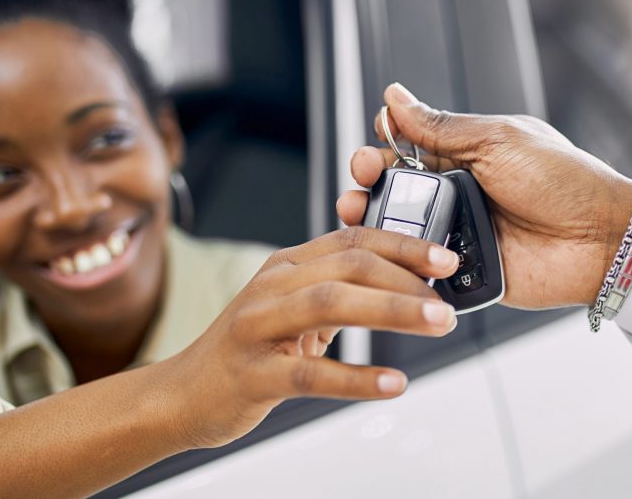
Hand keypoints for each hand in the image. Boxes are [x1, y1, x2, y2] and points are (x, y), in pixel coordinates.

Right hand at [163, 227, 460, 448]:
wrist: (182, 394)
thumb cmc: (248, 349)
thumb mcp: (290, 306)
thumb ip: (338, 288)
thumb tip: (409, 284)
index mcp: (289, 264)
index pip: (354, 239)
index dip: (405, 245)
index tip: (447, 259)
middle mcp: (274, 285)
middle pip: (349, 266)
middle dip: (408, 278)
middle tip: (449, 301)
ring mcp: (259, 326)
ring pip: (333, 305)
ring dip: (393, 311)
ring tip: (437, 324)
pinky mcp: (254, 373)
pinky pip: (312, 373)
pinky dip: (358, 379)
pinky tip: (393, 384)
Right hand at [337, 83, 631, 310]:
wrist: (601, 238)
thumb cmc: (561, 180)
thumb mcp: (497, 141)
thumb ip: (440, 127)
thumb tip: (393, 96)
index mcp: (463, 157)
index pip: (405, 151)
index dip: (380, 151)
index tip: (368, 155)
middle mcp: (457, 196)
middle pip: (394, 193)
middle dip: (367, 187)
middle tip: (359, 185)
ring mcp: (459, 236)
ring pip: (400, 234)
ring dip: (373, 226)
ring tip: (357, 218)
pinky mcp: (466, 275)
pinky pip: (423, 273)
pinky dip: (401, 266)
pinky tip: (383, 260)